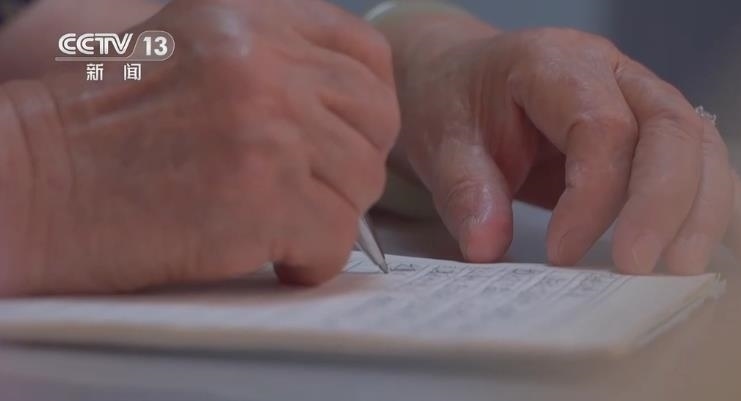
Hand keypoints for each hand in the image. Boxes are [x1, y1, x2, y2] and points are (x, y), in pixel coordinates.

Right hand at [0, 0, 398, 294]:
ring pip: (361, 182)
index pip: (366, 53)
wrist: (30, 184)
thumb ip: (274, 62)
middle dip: (352, 164)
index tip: (346, 136)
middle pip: (377, 119)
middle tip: (313, 191)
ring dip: (329, 215)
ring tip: (279, 225)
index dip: (367, 105)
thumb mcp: (193, 49)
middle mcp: (267, 60)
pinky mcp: (263, 195)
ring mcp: (267, 124)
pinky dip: (311, 259)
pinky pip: (336, 238)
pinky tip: (274, 256)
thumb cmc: (99, 130)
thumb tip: (349, 113)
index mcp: (252, 16)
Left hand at [391, 23, 740, 273]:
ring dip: (705, 213)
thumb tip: (489, 245)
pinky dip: (733, 212)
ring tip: (687, 273)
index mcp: (556, 63)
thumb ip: (464, 187)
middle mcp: (613, 72)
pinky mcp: (655, 132)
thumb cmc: (456, 98)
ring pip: (702, 147)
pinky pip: (706, 166)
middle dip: (666, 205)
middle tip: (640, 269)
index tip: (560, 253)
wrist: (462, 74)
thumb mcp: (440, 137)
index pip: (601, 127)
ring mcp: (643, 98)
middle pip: (671, 130)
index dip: (592, 197)